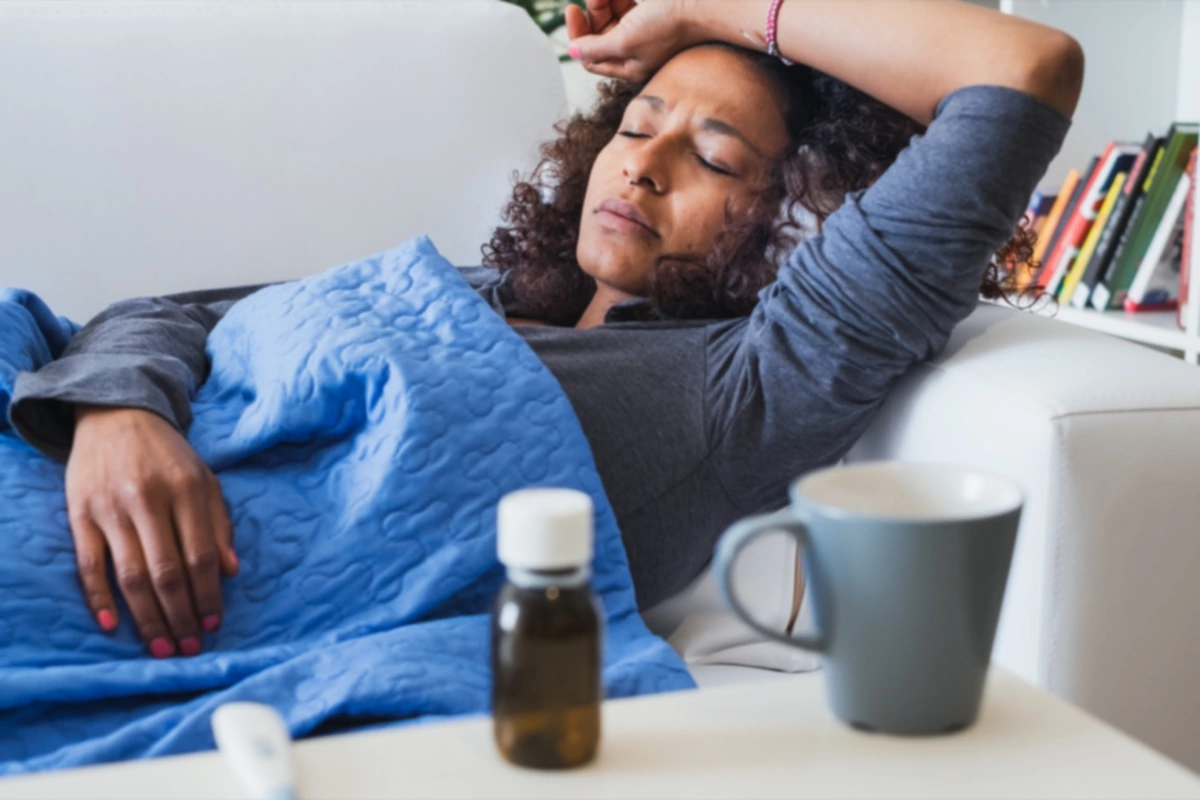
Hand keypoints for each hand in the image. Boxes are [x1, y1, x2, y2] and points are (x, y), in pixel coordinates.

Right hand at [67, 406, 237, 656]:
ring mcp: (110, 508)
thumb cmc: (168, 455)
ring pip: (130, 576)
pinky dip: (98, 597)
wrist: (116, 414)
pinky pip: (89, 564)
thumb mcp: (205, 479)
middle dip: (181, 616)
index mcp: (187, 490)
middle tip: (189, 648)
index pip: (201, 557)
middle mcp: (148, 500)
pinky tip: (111, 624)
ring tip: (161, 647)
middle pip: (167, 573)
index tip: (214, 624)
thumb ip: (220, 524)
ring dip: (146, 617)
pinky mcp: (79, 513)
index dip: (209, 595)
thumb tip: (232, 572)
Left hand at [565, 0, 697, 82]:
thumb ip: (595, 48)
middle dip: (593, 14)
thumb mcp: (625, 41)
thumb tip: (572, 52)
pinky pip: (625, 7)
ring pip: (612, 18)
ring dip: (603, 1)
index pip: (591, 58)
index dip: (578, 36)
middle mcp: (636, 52)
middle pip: (600, 36)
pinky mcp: (652, 14)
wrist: (704, 4)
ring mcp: (644, 32)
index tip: (572, 11)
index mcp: (630, 66)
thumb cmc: (668, 25)